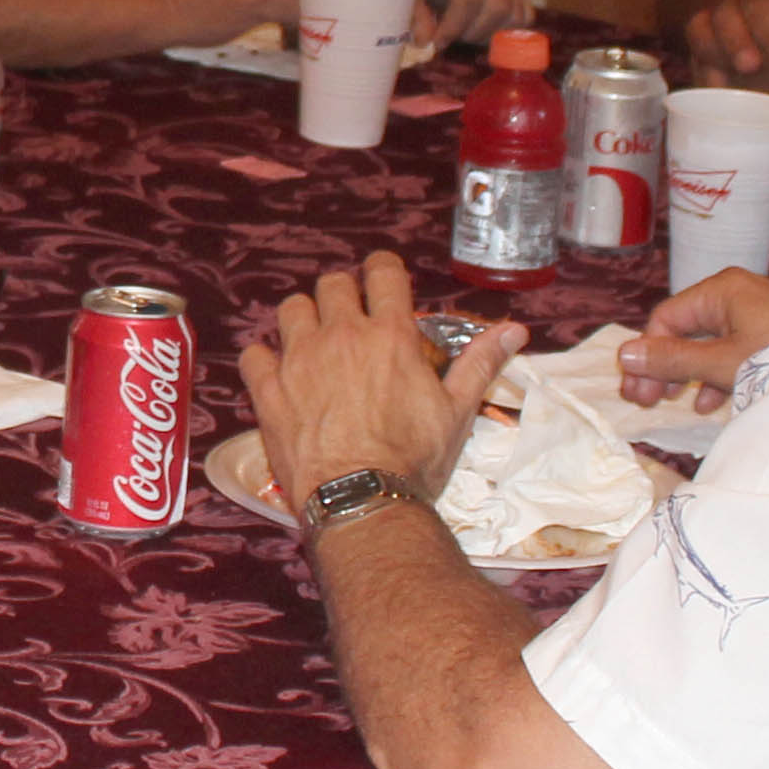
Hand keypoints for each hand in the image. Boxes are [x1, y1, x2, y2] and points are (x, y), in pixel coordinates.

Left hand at [239, 254, 521, 514]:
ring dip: (302, 318)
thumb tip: (516, 330)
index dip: (383, 270)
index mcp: (390, 335)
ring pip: (290, 309)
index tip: (383, 280)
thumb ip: (481, 363)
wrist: (362, 498)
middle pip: (332, 285)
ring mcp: (299, 360)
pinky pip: (253, 354)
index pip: (383, 272)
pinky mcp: (269, 390)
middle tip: (350, 318)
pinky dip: (263, 359)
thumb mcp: (458, 410)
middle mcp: (342, 336)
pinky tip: (275, 373)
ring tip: (312, 341)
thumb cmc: (415, 457)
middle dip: (342, 294)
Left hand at [384, 0, 530, 49]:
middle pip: (498, 6)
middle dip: (472, 32)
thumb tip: (425, 43)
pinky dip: (505, 30)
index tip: (436, 42)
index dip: (454, 26)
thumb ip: (412, 12)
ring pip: (515, 14)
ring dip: (489, 33)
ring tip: (463, 31)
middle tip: (449, 37)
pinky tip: (479, 28)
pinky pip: (523, 14)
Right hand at [621, 267, 768, 411]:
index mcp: (720, 291)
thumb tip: (624, 354)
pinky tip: (709, 402)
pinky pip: (730, 349)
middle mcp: (735, 294)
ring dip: (686, 372)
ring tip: (672, 402)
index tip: (635, 389)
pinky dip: (714, 373)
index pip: (666, 319)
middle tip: (644, 401)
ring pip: (706, 342)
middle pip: (683, 330)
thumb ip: (673, 360)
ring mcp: (754, 313)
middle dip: (663, 366)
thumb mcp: (723, 362)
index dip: (646, 354)